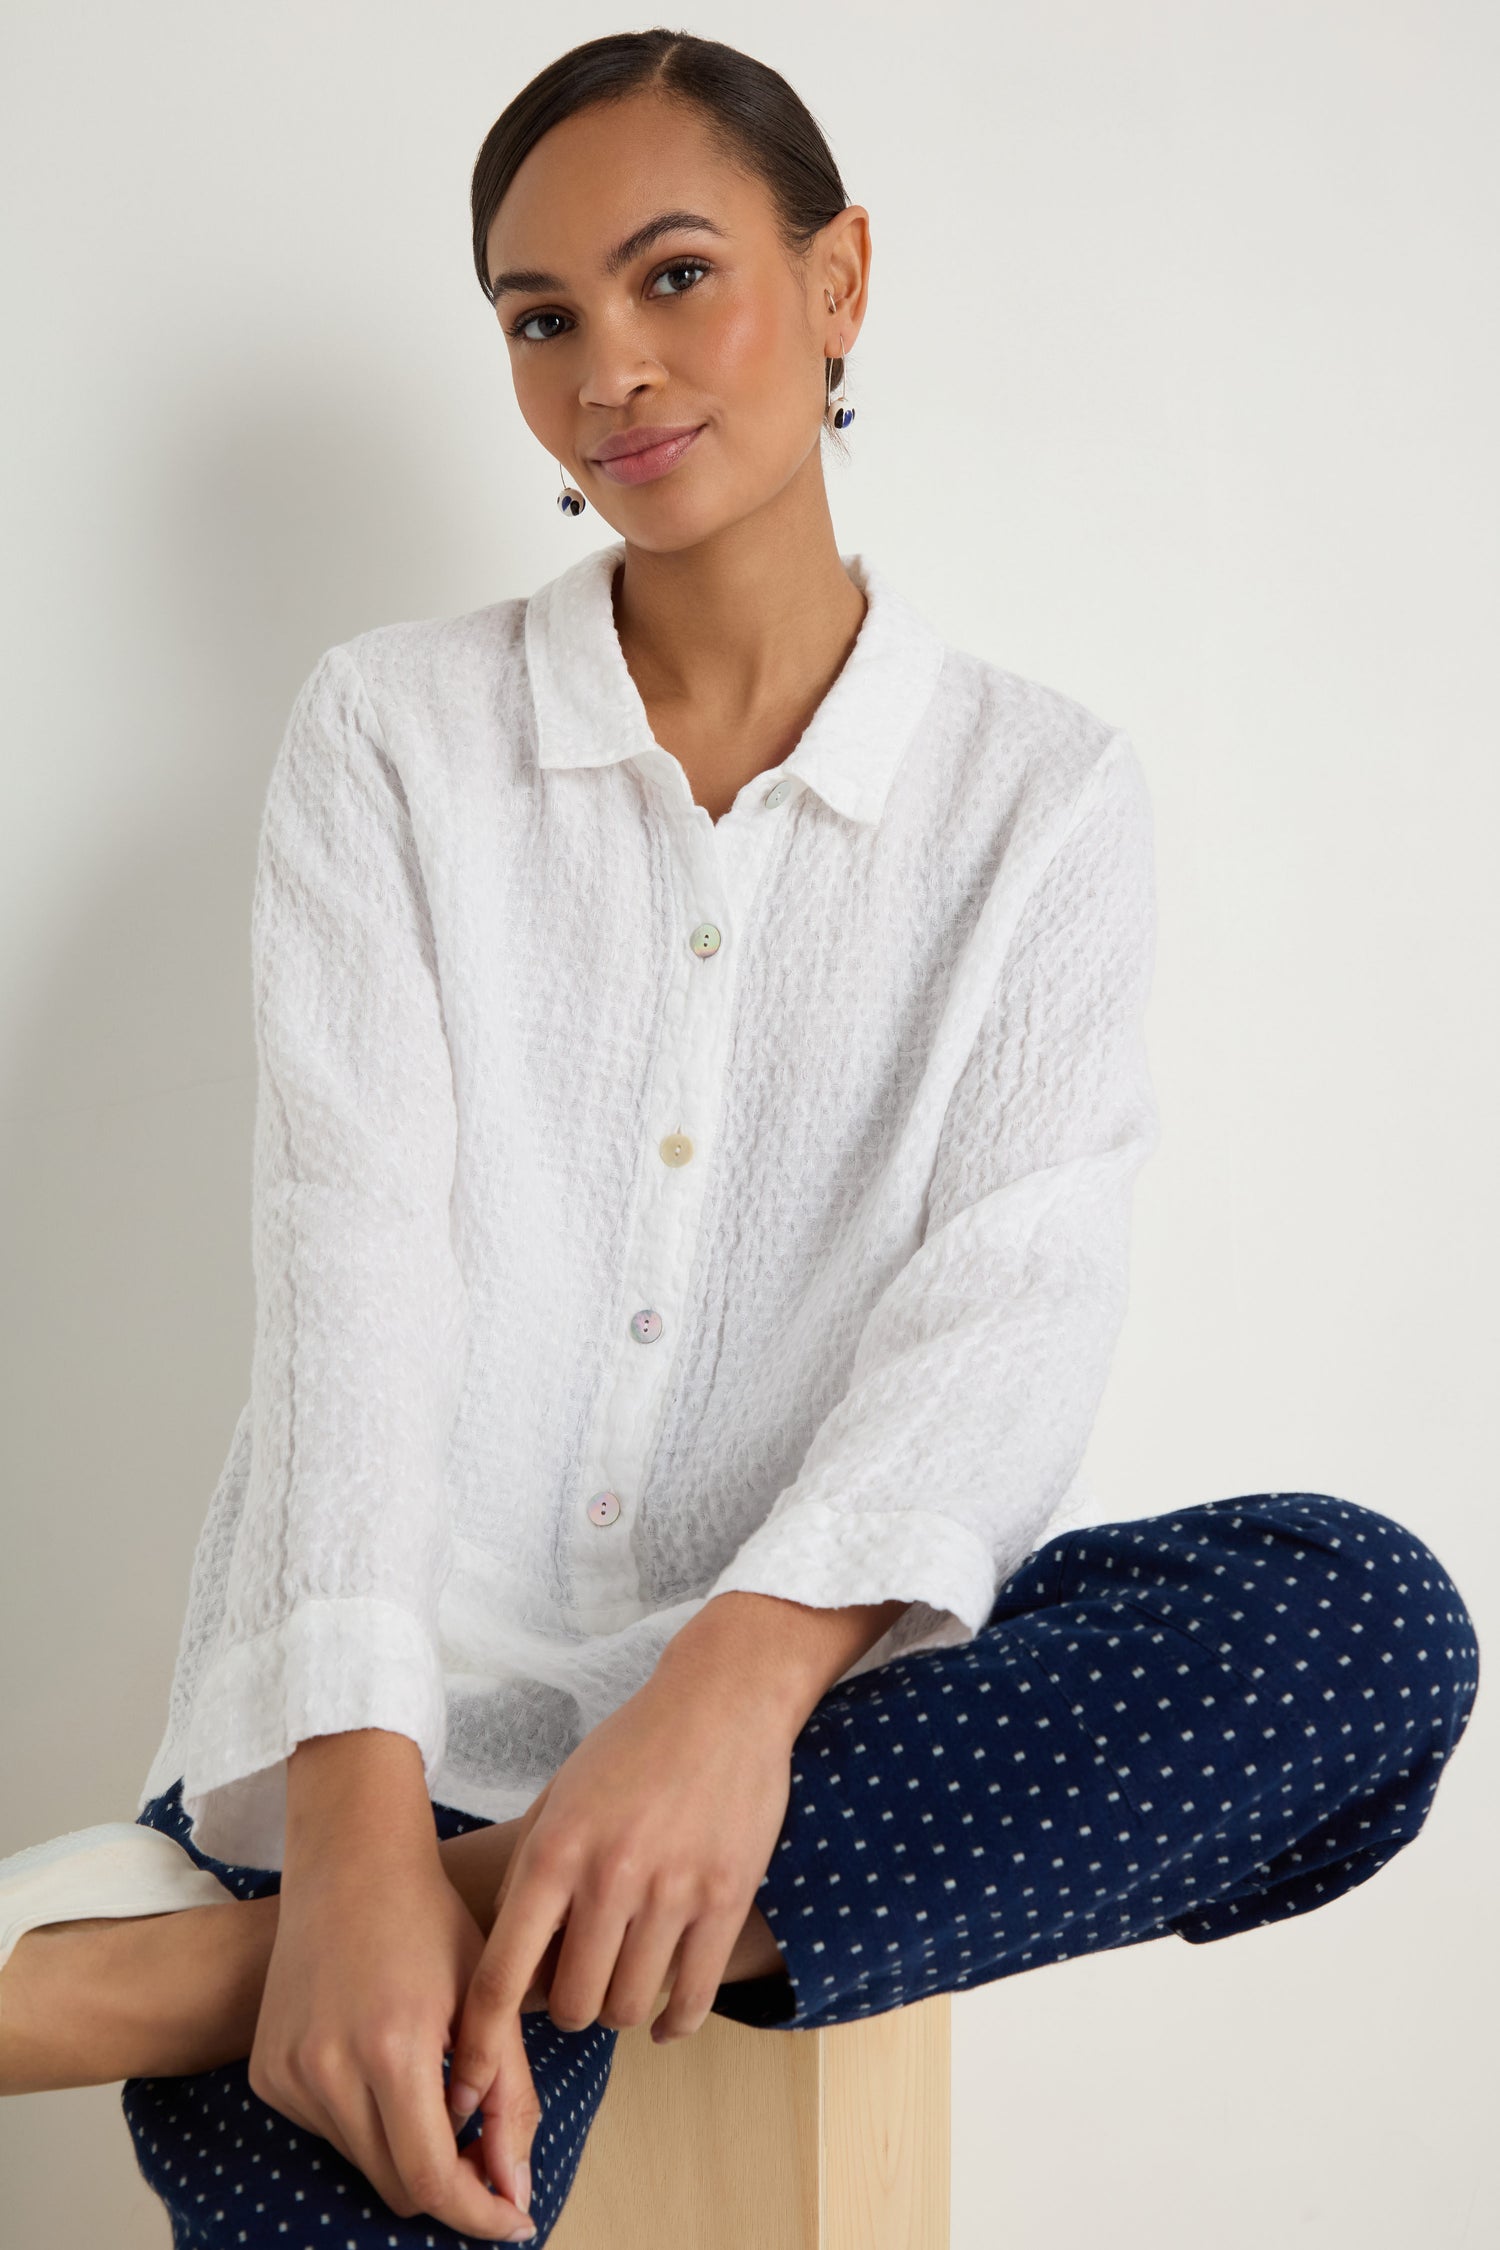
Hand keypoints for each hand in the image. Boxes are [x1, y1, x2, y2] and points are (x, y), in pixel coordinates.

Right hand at [249, 1735, 538, 2241]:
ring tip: (430, 2077)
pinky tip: (379, 2057)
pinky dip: (365, 2118)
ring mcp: (287, 2073)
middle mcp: (327, 2068)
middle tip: (484, 2146)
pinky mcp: (265, 2073)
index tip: (514, 2221)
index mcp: (391, 2047)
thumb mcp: (487, 1997)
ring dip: (404, 2144)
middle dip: (448, 2178)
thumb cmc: (429, 1920)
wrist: (350, 1862)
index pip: (431, 2178)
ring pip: (363, 2161)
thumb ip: (509, 2097)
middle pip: (397, 2182)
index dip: (476, 2214)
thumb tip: (514, 2192)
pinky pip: (329, 2131)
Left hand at [443, 1658, 798, 2194]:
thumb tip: (508, 1954)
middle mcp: (610, 1877)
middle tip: (579, 1987)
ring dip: (621, 2009)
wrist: (722, 1701)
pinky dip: (672, 2022)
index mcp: (555, 1851)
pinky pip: (692, 1998)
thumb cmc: (632, 1747)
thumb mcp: (560, 1796)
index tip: (474, 2079)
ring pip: (630, 2007)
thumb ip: (530, 1871)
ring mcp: (673, 1891)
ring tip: (622, 1980)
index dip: (484, 2039)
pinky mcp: (726, 1898)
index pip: (503, 1974)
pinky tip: (663, 2016)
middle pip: (574, 2005)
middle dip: (571, 2009)